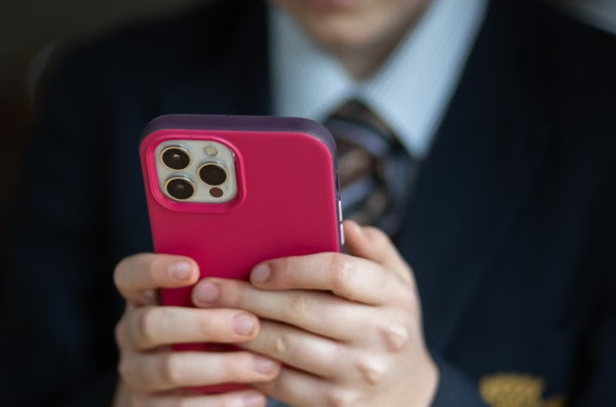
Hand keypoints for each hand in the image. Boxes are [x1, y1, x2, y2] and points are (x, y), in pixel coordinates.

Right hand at [111, 253, 279, 406]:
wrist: (183, 388)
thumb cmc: (207, 329)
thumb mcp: (205, 306)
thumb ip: (220, 288)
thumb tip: (266, 270)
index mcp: (142, 297)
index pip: (131, 274)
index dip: (155, 269)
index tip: (192, 269)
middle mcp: (131, 334)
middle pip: (152, 324)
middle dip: (204, 324)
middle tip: (250, 325)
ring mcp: (136, 374)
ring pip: (170, 368)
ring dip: (223, 367)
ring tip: (266, 366)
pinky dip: (222, 403)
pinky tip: (256, 397)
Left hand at [192, 221, 438, 406]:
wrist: (405, 388)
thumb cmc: (390, 321)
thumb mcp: (396, 279)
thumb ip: (374, 248)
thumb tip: (345, 225)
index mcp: (393, 295)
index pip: (337, 272)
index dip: (291, 268)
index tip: (257, 269)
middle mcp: (380, 335)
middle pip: (302, 309)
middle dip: (247, 297)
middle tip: (210, 290)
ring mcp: (358, 372)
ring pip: (285, 346)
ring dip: (241, 330)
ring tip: (212, 317)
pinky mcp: (336, 402)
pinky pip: (283, 383)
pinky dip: (252, 366)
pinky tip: (232, 351)